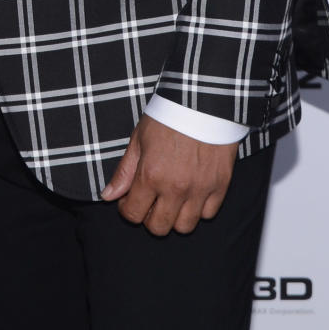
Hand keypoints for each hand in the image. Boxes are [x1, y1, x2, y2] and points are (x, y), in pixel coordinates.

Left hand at [101, 114, 237, 234]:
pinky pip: (208, 214)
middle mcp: (175, 188)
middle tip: (150, 201)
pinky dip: (198, 209)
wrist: (202, 101)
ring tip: (171, 199)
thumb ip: (124, 172)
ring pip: (184, 227)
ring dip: (175, 217)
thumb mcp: (139, 139)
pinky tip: (191, 193)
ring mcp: (200, 190)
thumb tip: (108, 196)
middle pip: (159, 228)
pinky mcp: (220, 186)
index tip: (130, 199)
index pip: (133, 214)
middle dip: (149, 218)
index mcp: (151, 175)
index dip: (127, 209)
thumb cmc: (167, 116)